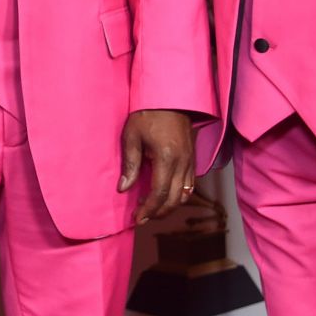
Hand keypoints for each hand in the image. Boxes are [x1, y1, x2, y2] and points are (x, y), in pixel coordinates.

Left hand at [119, 109, 195, 223]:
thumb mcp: (132, 136)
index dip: (149, 208)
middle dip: (159, 212)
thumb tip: (123, 188)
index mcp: (167, 157)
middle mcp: (183, 163)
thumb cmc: (147, 114)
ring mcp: (190, 161)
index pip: (160, 192)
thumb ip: (129, 164)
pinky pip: (190, 185)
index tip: (137, 218)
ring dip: (170, 206)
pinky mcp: (193, 159)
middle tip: (143, 218)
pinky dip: (179, 196)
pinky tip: (166, 196)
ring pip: (185, 194)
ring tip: (152, 210)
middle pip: (175, 199)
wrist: (170, 97)